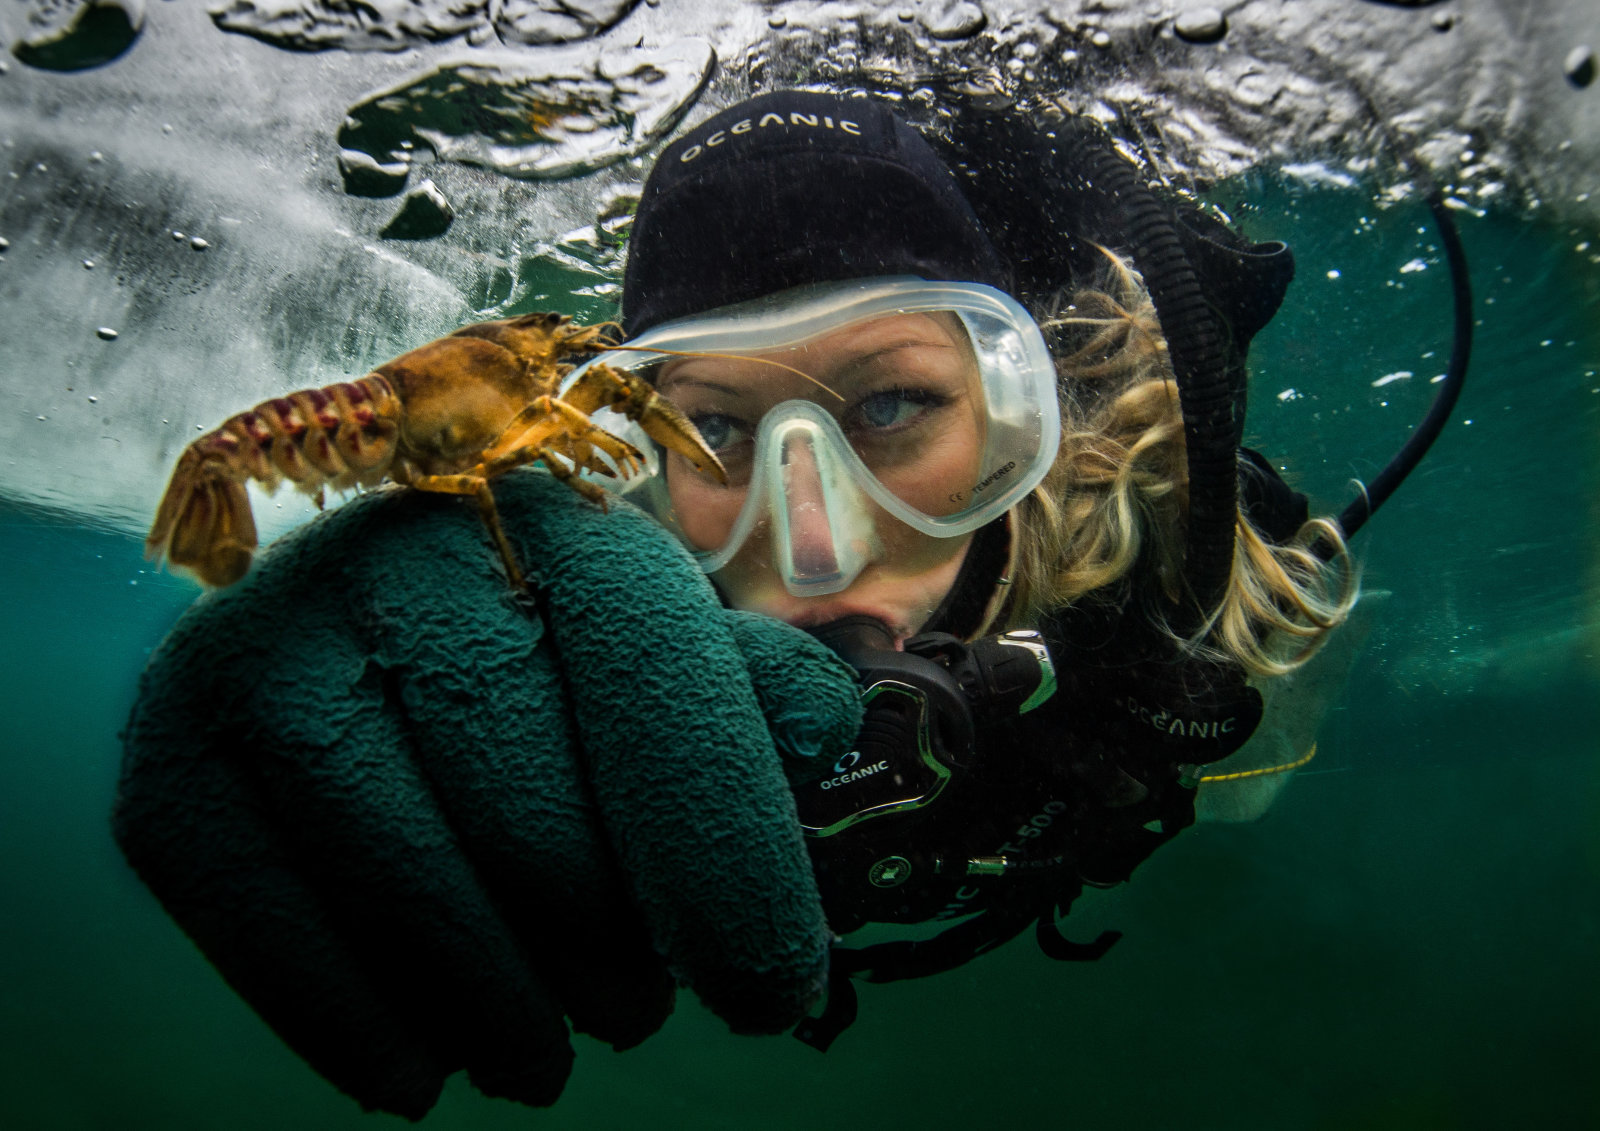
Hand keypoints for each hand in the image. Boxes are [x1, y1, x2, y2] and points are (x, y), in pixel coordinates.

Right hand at [115, 470, 860, 1118]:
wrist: (361, 644)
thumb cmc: (553, 665)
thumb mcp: (664, 656)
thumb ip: (745, 690)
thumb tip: (824, 725)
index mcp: (546, 519)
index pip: (652, 668)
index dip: (721, 841)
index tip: (769, 988)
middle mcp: (394, 557)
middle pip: (533, 807)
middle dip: (614, 947)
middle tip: (640, 1005)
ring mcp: (263, 653)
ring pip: (415, 886)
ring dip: (508, 1009)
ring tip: (549, 1048)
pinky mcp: (172, 759)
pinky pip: (275, 937)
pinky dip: (367, 1029)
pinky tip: (427, 1069)